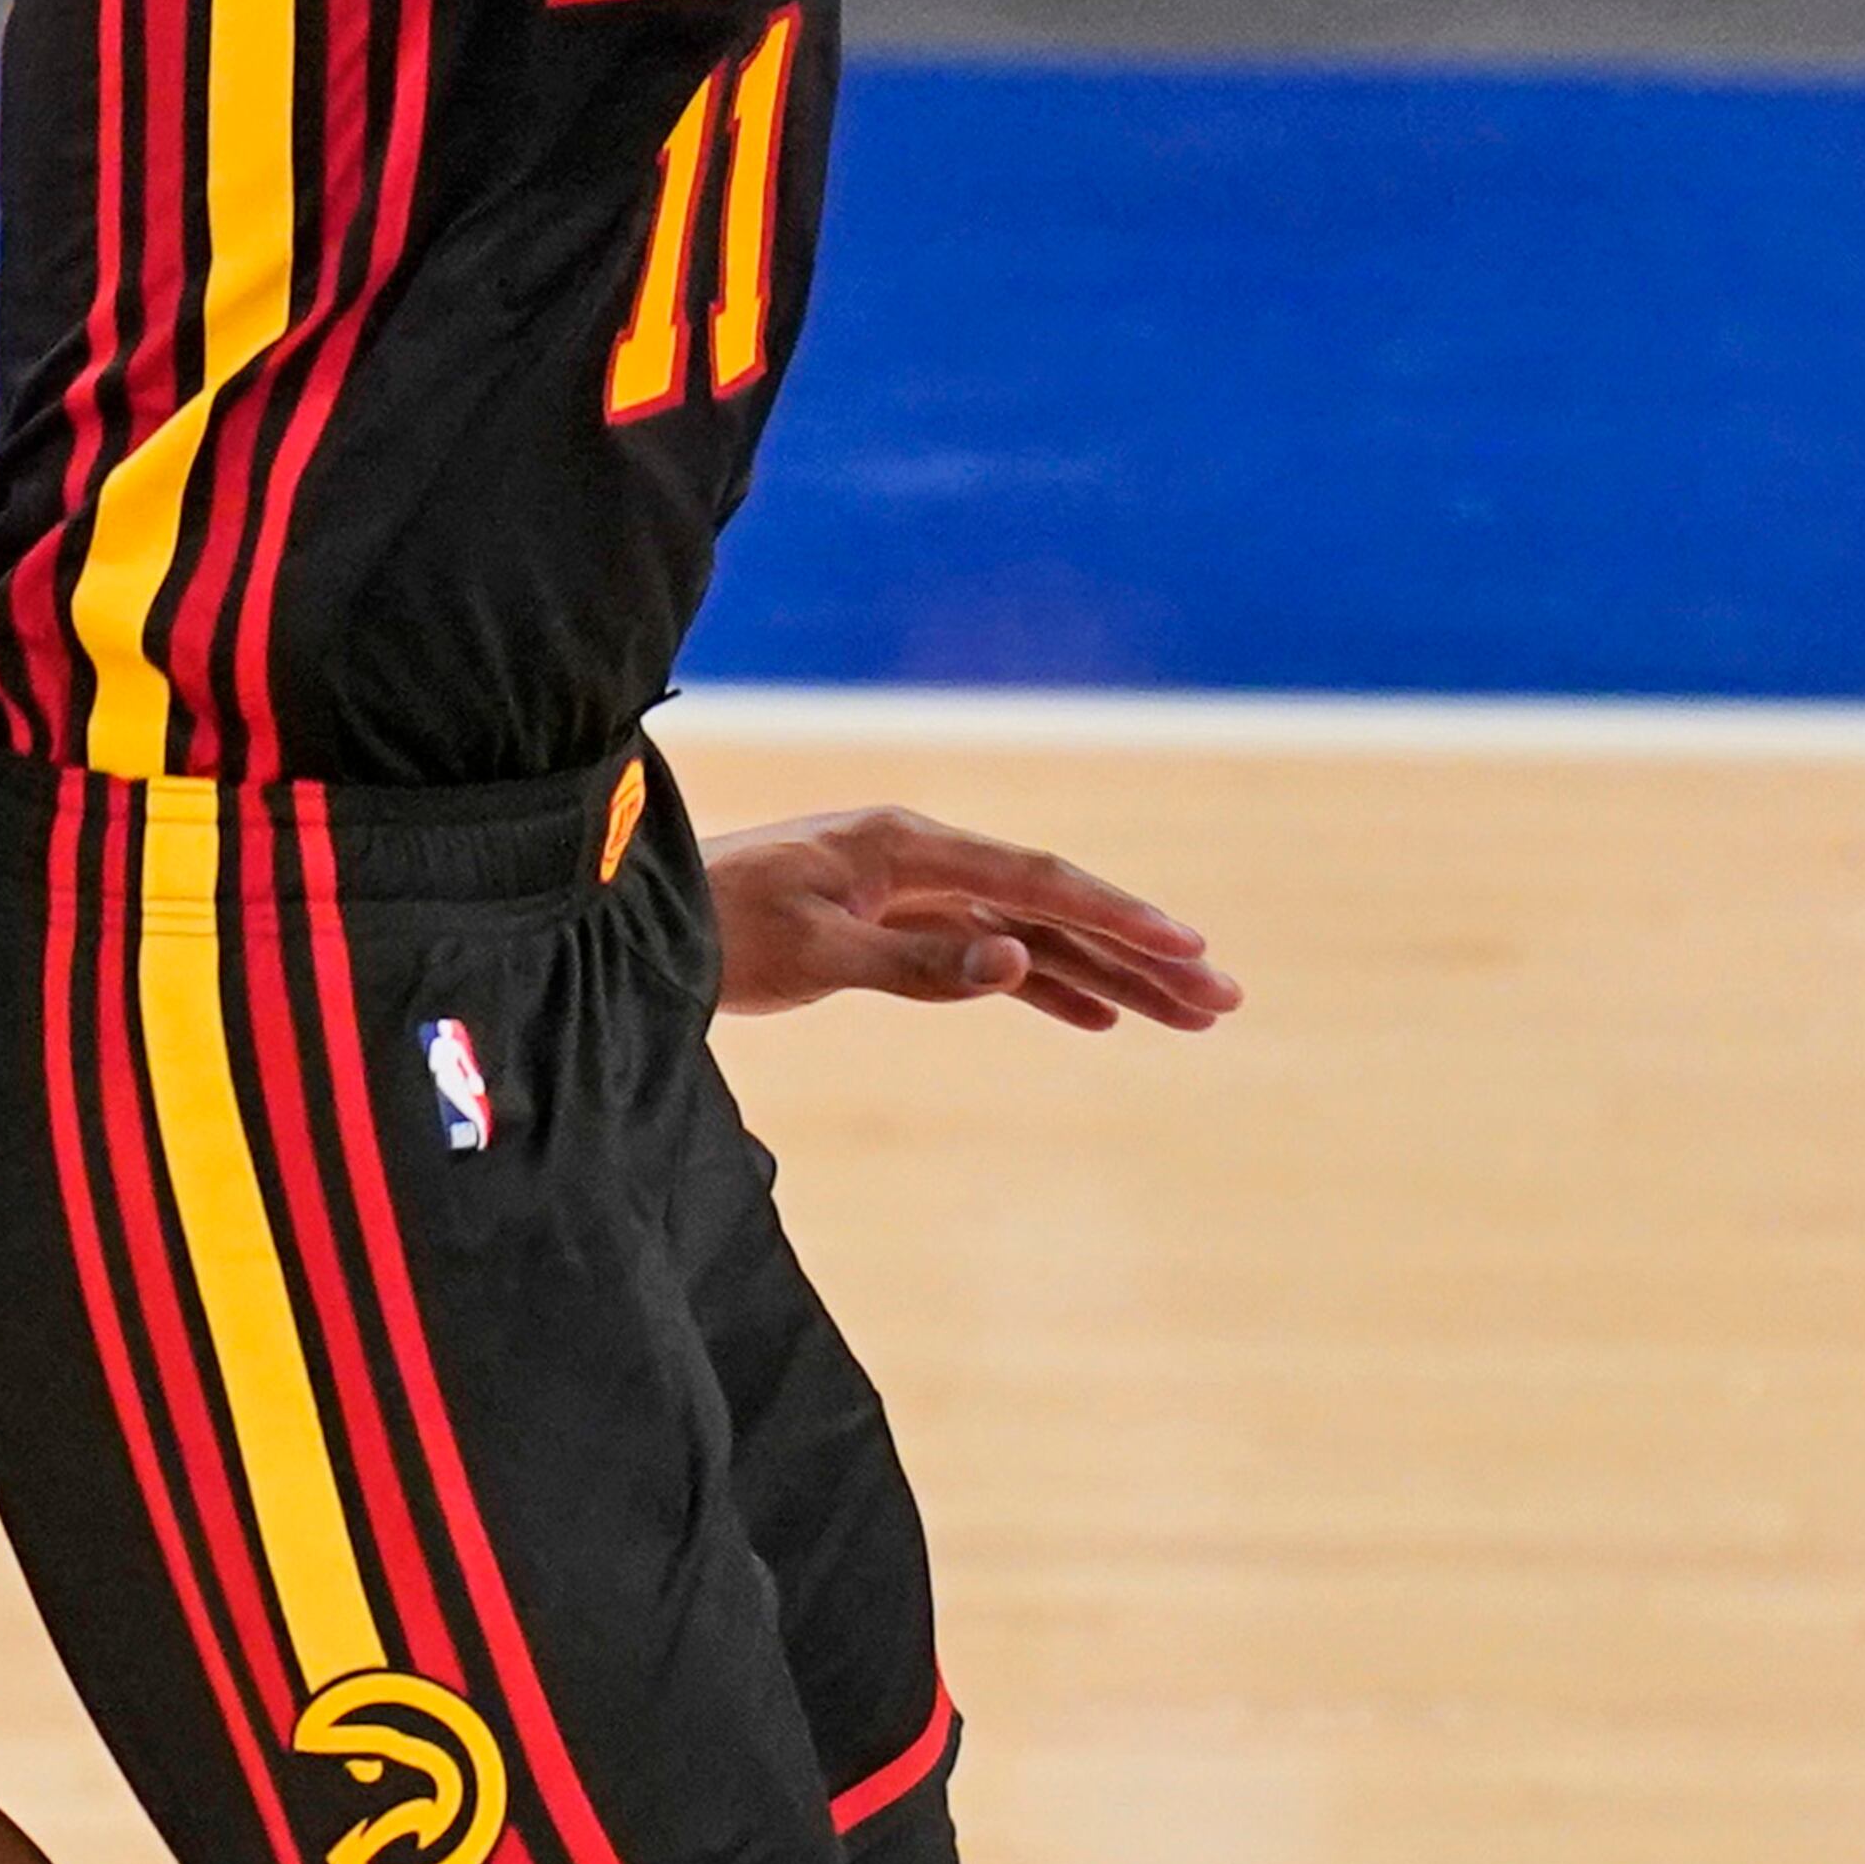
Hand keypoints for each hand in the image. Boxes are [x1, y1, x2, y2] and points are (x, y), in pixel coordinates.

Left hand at [704, 805, 1239, 1031]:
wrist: (642, 918)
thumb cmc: (716, 930)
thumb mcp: (814, 954)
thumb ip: (917, 962)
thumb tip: (1018, 960)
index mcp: (906, 846)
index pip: (1035, 882)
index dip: (1118, 916)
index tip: (1188, 948)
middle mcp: (919, 859)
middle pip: (1051, 907)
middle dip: (1139, 952)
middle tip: (1223, 999)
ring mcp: (909, 891)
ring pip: (1028, 935)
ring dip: (1107, 975)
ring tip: (1188, 1017)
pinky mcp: (891, 926)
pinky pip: (987, 956)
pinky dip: (1044, 984)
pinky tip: (1099, 1015)